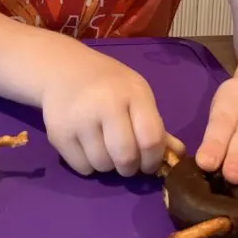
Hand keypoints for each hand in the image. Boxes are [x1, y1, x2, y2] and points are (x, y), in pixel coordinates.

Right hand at [40, 48, 183, 176]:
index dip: (153, 159)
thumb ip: (155, 125)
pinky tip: (88, 147)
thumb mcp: (136, 94)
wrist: (62, 69)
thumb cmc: (107, 84)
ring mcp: (80, 119)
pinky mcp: (59, 133)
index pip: (151, 139)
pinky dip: (89, 165)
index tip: (149, 163)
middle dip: (130, 168)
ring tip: (105, 149)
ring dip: (109, 166)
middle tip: (127, 162)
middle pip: (126, 157)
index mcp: (132, 93)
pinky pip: (82, 167)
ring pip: (103, 165)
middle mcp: (105, 104)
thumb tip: (178, 155)